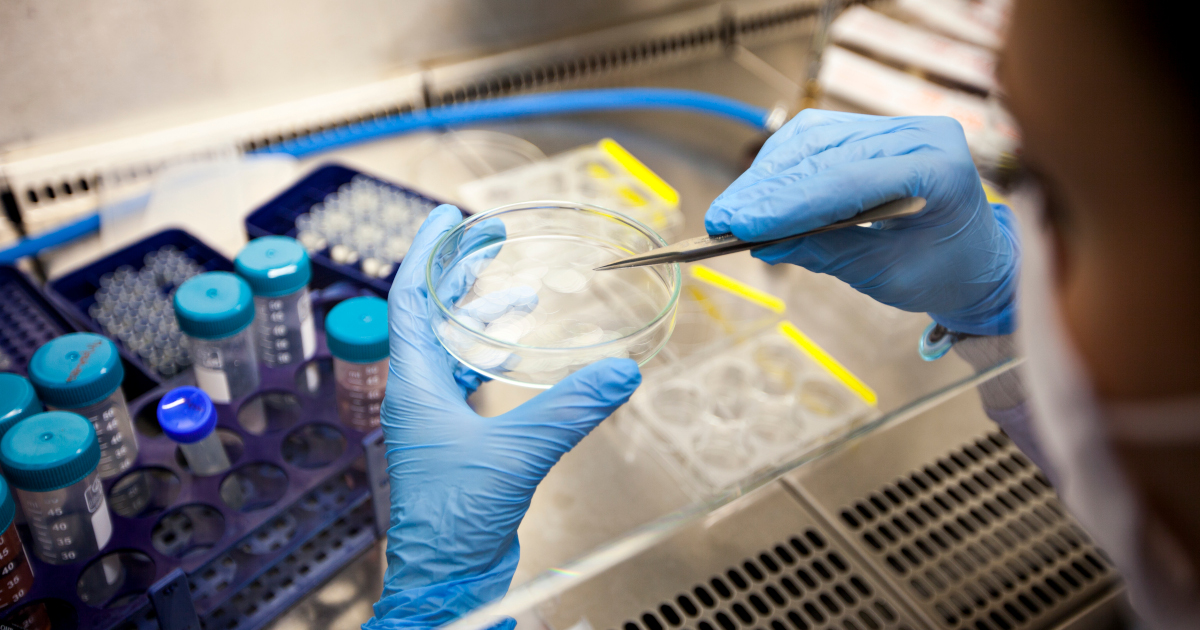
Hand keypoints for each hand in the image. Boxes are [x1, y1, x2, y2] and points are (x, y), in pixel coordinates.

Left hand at [368, 205, 641, 626]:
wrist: (446, 580)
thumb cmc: (453, 522)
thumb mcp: (516, 453)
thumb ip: (569, 409)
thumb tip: (619, 372)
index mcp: (414, 386)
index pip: (409, 299)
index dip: (427, 253)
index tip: (446, 218)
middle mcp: (420, 396)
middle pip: (432, 316)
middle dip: (457, 274)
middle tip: (486, 240)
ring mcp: (439, 420)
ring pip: (454, 349)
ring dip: (481, 315)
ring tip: (518, 293)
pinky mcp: (463, 444)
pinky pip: (473, 383)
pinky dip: (496, 358)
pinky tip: (523, 354)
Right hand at [706, 110, 1018, 335]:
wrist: (976, 257)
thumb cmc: (942, 271)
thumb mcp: (884, 275)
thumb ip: (825, 253)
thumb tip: (763, 244)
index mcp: (939, 168)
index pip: (848, 179)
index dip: (789, 202)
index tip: (741, 225)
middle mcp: (919, 133)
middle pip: (824, 152)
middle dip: (767, 189)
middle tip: (722, 220)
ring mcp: (896, 125)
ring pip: (813, 139)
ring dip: (766, 175)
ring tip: (732, 210)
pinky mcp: (873, 129)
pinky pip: (816, 138)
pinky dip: (781, 165)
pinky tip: (757, 191)